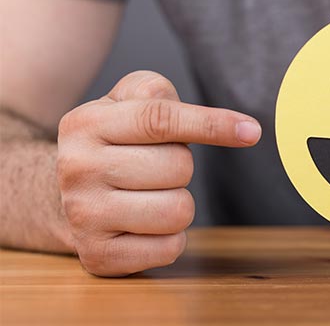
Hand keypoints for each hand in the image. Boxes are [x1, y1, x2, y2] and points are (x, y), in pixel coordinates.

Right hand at [57, 71, 260, 275]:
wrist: (58, 195)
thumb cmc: (113, 142)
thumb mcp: (126, 102)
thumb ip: (161, 93)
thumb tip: (225, 123)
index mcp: (86, 123)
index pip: (159, 119)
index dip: (211, 124)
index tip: (251, 131)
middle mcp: (77, 168)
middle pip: (178, 167)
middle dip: (181, 166)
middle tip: (153, 168)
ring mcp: (83, 216)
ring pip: (178, 211)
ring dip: (178, 203)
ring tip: (149, 196)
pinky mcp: (98, 255)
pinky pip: (170, 248)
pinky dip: (170, 238)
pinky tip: (144, 225)